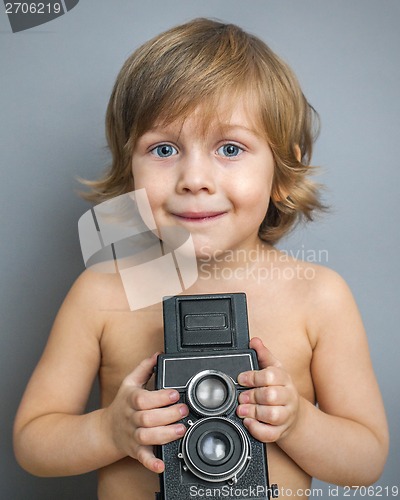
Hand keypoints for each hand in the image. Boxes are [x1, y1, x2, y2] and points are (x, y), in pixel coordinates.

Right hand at [103, 352, 187, 472]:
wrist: (106, 430)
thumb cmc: (122, 404)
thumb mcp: (130, 383)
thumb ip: (145, 368)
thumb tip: (158, 355)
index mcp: (131, 400)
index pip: (143, 399)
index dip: (160, 397)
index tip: (175, 394)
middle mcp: (131, 418)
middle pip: (147, 418)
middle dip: (168, 415)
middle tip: (183, 411)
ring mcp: (132, 435)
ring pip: (146, 437)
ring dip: (165, 435)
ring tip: (181, 430)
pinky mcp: (135, 450)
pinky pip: (142, 458)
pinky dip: (152, 463)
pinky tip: (161, 464)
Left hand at [236, 337, 298, 442]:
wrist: (295, 414)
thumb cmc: (281, 389)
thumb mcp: (274, 369)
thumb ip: (263, 354)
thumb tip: (254, 341)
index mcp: (285, 379)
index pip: (270, 376)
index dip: (253, 377)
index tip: (241, 379)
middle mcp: (288, 397)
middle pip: (271, 396)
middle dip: (252, 396)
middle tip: (240, 397)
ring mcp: (286, 415)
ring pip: (272, 415)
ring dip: (253, 412)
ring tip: (241, 410)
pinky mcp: (281, 431)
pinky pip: (270, 434)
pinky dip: (257, 430)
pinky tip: (248, 423)